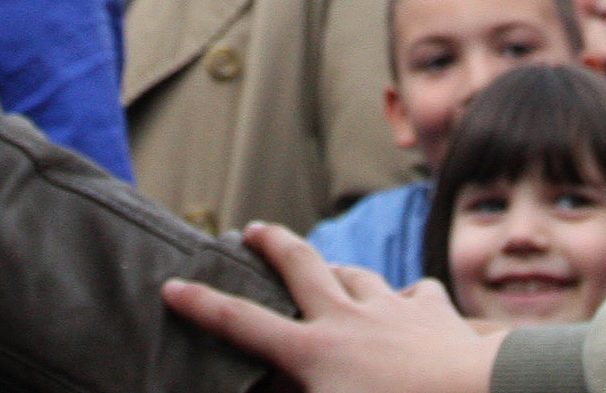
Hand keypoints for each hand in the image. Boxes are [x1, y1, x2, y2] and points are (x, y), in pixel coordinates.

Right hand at [164, 221, 501, 392]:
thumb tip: (271, 389)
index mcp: (314, 352)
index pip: (245, 325)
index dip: (204, 305)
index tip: (173, 286)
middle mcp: (347, 318)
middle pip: (300, 264)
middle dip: (271, 244)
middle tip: (252, 229)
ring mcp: (391, 309)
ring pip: (356, 273)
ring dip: (337, 268)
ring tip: (328, 268)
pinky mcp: (432, 311)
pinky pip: (415, 294)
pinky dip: (407, 299)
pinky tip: (409, 304)